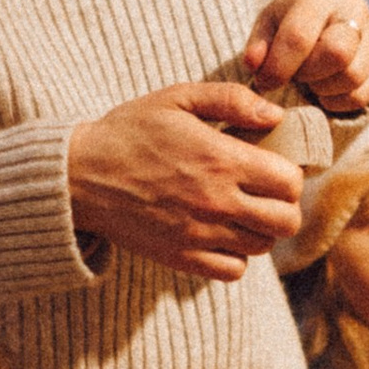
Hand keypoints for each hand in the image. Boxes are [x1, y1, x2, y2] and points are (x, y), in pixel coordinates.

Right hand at [67, 82, 304, 280]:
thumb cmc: (129, 131)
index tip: (274, 168)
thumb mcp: (177, 98)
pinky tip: (222, 235)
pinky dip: (236, 257)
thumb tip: (275, 114)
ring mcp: (200, 235)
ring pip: (262, 247)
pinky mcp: (182, 258)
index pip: (289, 181)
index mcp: (221, 159)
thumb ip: (231, 100)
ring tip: (243, 213)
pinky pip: (233, 270)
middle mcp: (216, 201)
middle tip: (267, 195)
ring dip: (261, 231)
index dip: (289, 174)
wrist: (79, 175)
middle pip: (285, 221)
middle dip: (284, 206)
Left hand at [240, 0, 368, 110]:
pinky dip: (340, 102)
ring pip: (353, 77)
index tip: (265, 82)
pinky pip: (365, 95)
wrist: (326, 21)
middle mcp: (354, 10)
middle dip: (309, 74)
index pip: (300, 36)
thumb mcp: (268, 26)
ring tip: (312, 81)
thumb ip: (257, 45)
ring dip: (324, 89)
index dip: (280, 67)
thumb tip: (254, 64)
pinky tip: (327, 90)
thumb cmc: (291, 24)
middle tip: (297, 76)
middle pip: (337, 54)